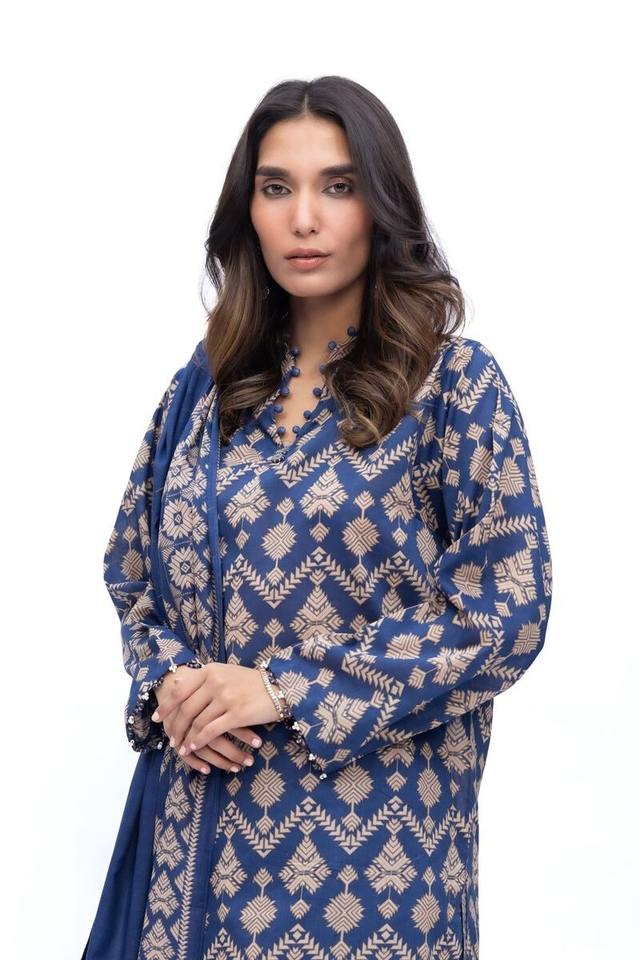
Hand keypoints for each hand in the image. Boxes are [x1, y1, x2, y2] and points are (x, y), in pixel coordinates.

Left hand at [152, 662, 280, 773]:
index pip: (181, 690)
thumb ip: (204, 678)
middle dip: (176, 727)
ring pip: (197, 722)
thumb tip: (177, 681)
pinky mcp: (237, 714)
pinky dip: (199, 741)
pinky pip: (211, 731)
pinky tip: (195, 747)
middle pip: (187, 708)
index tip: (157, 718)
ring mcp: (226, 697)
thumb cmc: (250, 682)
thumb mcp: (225, 673)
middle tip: (171, 739)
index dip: (166, 706)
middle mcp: (215, 682)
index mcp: (210, 670)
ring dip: (186, 737)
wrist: (278, 687)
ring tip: (181, 747)